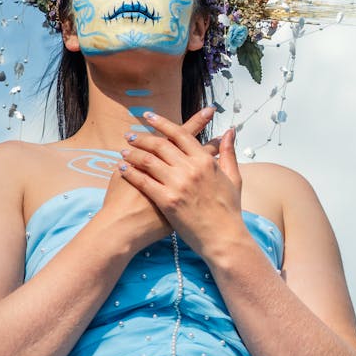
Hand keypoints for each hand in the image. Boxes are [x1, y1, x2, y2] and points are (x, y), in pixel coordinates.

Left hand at [117, 109, 243, 256]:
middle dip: (142, 138)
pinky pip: (143, 181)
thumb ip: (228, 152)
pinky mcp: (167, 200)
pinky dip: (131, 172)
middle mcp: (190, 169)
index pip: (180, 134)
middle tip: (130, 135)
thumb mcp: (233, 178)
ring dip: (133, 153)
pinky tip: (122, 168)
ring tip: (123, 150)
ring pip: (149, 161)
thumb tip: (229, 131)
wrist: (224, 239)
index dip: (162, 123)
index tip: (149, 117)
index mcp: (205, 161)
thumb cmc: (229, 210)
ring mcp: (178, 184)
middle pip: (160, 144)